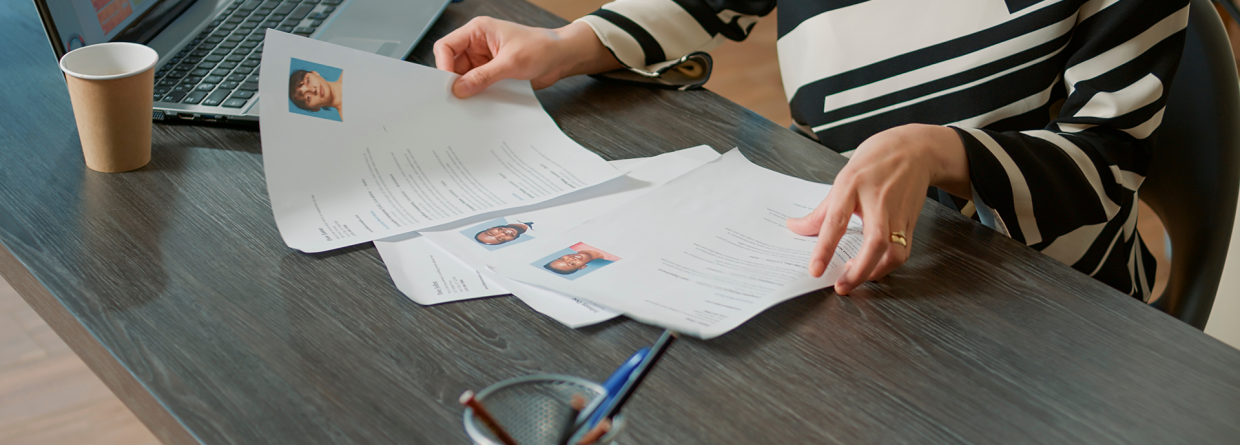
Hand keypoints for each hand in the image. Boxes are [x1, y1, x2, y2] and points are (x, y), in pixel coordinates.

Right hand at [433, 18, 621, 97]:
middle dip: (454, 80)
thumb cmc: (541, 48)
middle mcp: (477, 44)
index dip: (443, 65)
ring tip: (470, 102)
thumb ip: (483, 76)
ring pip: (464, 77)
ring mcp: (484, 60)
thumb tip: (460, 89)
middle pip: (452, 64)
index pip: (446, 46)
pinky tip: (480, 102)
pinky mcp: (492, 73)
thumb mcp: (510, 63)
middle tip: (456, 98)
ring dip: (467, 89)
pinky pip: (477, 85)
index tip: (448, 84)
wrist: (561, 58)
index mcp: (478, 31)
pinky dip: (477, 94)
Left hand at [786, 124, 969, 294]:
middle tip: (841, 286)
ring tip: (855, 278)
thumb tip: (794, 228)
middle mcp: (878, 200)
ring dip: (875, 272)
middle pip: (874, 242)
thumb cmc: (876, 162)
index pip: (836, 221)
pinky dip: (887, 265)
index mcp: (853, 185)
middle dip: (858, 271)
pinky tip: (873, 268)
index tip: (815, 269)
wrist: (915, 150)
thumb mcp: (843, 179)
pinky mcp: (911, 222)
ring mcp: (898, 212)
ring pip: (894, 251)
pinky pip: (903, 251)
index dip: (824, 248)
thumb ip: (821, 211)